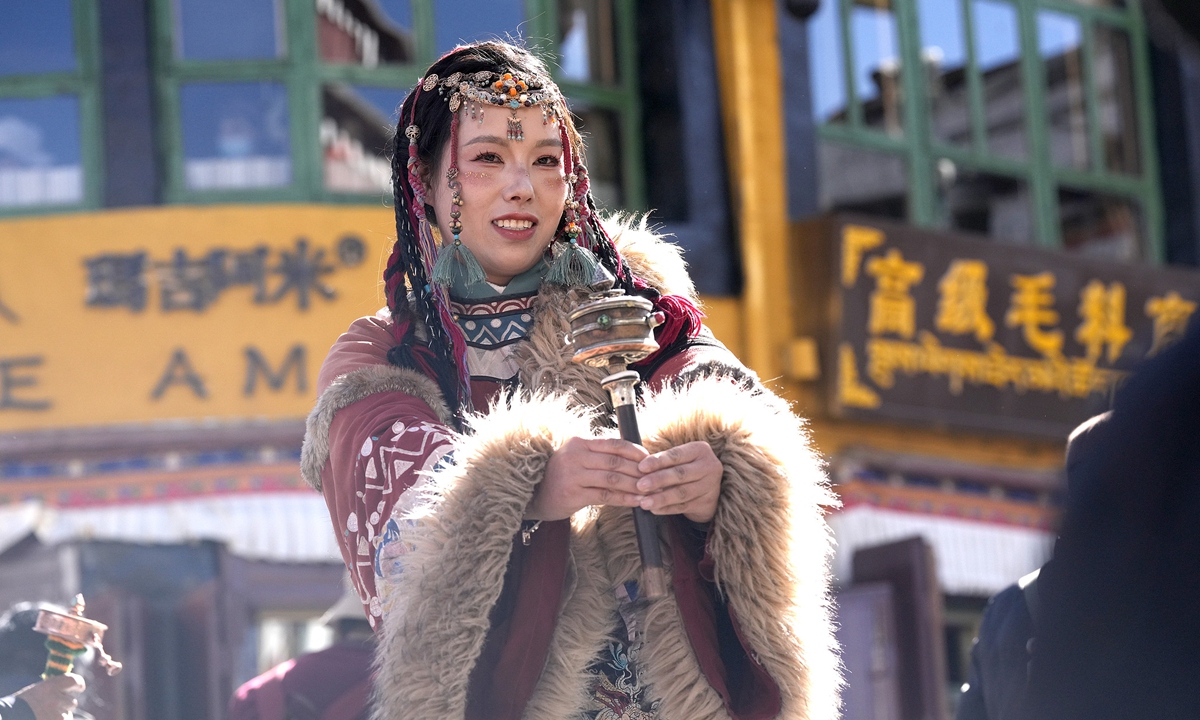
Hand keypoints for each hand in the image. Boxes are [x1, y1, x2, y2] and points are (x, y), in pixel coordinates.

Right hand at [13, 674, 83, 719]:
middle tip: (52, 706)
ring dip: (61, 715)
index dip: (78, 684)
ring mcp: (58, 714)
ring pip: (68, 714)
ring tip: (45, 714)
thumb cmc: (23, 704)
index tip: (79, 688)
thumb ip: (54, 687)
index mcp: (51, 686)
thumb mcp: (38, 690)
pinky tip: (46, 719)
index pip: (74, 680)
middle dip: (65, 704)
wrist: (11, 717)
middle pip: (72, 701)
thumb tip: (70, 687)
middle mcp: (56, 699)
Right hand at [529, 437, 648, 520]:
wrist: (533, 494)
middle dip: (639, 470)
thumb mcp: (576, 457)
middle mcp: (575, 456)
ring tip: (651, 491)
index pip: (614, 443)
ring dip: (635, 485)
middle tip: (656, 478)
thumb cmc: (561, 476)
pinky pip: (606, 495)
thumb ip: (599, 454)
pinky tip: (637, 501)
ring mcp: (573, 475)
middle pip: (615, 461)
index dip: (635, 451)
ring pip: (613, 478)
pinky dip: (624, 498)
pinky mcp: (573, 494)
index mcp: (579, 442)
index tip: (650, 460)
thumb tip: (633, 456)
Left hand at [636, 441, 722, 523]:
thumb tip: (640, 469)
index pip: (676, 455)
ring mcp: (709, 486)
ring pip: (682, 493)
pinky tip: (655, 509)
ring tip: (645, 502)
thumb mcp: (680, 459)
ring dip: (661, 498)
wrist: (709, 487)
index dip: (658, 461)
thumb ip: (663, 461)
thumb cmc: (686, 467)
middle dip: (658, 480)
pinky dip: (667, 509)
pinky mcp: (706, 503)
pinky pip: (683, 507)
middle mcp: (709, 466)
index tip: (641, 467)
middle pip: (680, 474)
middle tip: (640, 485)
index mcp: (700, 450)